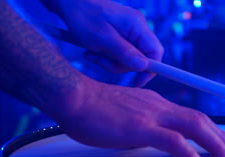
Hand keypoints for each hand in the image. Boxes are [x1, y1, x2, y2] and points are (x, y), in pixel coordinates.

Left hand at [41, 0, 162, 86]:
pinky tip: (92, 51)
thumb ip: (125, 53)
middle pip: (140, 58)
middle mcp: (136, 27)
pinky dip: (106, 56)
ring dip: (109, 61)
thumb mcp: (103, 39)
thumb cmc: (83, 17)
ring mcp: (129, 31)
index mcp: (137, 25)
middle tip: (100, 60)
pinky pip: (119, 53)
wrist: (69, 3)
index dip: (151, 69)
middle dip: (120, 65)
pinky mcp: (119, 35)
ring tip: (91, 54)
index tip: (137, 82)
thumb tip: (144, 67)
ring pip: (127, 58)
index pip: (156, 51)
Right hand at [44, 76, 224, 156]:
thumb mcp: (122, 114)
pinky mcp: (141, 128)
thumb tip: (145, 140)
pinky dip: (191, 154)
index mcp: (154, 103)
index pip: (189, 115)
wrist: (74, 98)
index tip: (218, 141)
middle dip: (220, 137)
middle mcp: (158, 106)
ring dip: (214, 144)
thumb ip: (138, 125)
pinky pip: (174, 142)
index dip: (208, 129)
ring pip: (194, 127)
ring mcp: (151, 116)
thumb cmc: (90, 107)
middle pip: (199, 119)